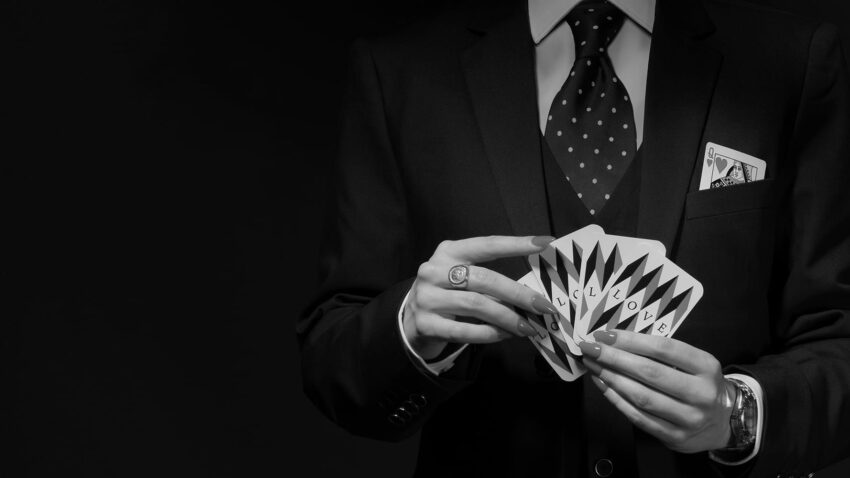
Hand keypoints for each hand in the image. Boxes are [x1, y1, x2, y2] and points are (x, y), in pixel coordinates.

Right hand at [403, 235, 559, 358]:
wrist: (410, 318)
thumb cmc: (446, 293)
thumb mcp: (460, 276)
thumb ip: (489, 279)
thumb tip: (531, 294)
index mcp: (448, 252)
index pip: (486, 245)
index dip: (515, 244)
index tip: (543, 243)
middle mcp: (434, 271)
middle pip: (485, 279)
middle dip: (518, 294)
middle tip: (543, 306)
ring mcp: (427, 298)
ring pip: (477, 305)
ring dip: (508, 318)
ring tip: (528, 327)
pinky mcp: (426, 324)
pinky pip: (465, 330)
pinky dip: (489, 334)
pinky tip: (504, 335)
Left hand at [579, 330, 735, 453]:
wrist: (724, 422)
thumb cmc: (699, 384)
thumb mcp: (693, 362)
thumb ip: (660, 352)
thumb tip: (615, 340)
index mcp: (706, 366)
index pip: (663, 348)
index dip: (630, 340)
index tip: (604, 334)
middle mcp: (701, 393)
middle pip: (650, 372)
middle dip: (614, 358)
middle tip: (590, 348)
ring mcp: (689, 419)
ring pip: (642, 396)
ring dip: (611, 378)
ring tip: (592, 365)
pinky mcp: (675, 437)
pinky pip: (639, 417)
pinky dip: (616, 399)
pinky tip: (602, 385)